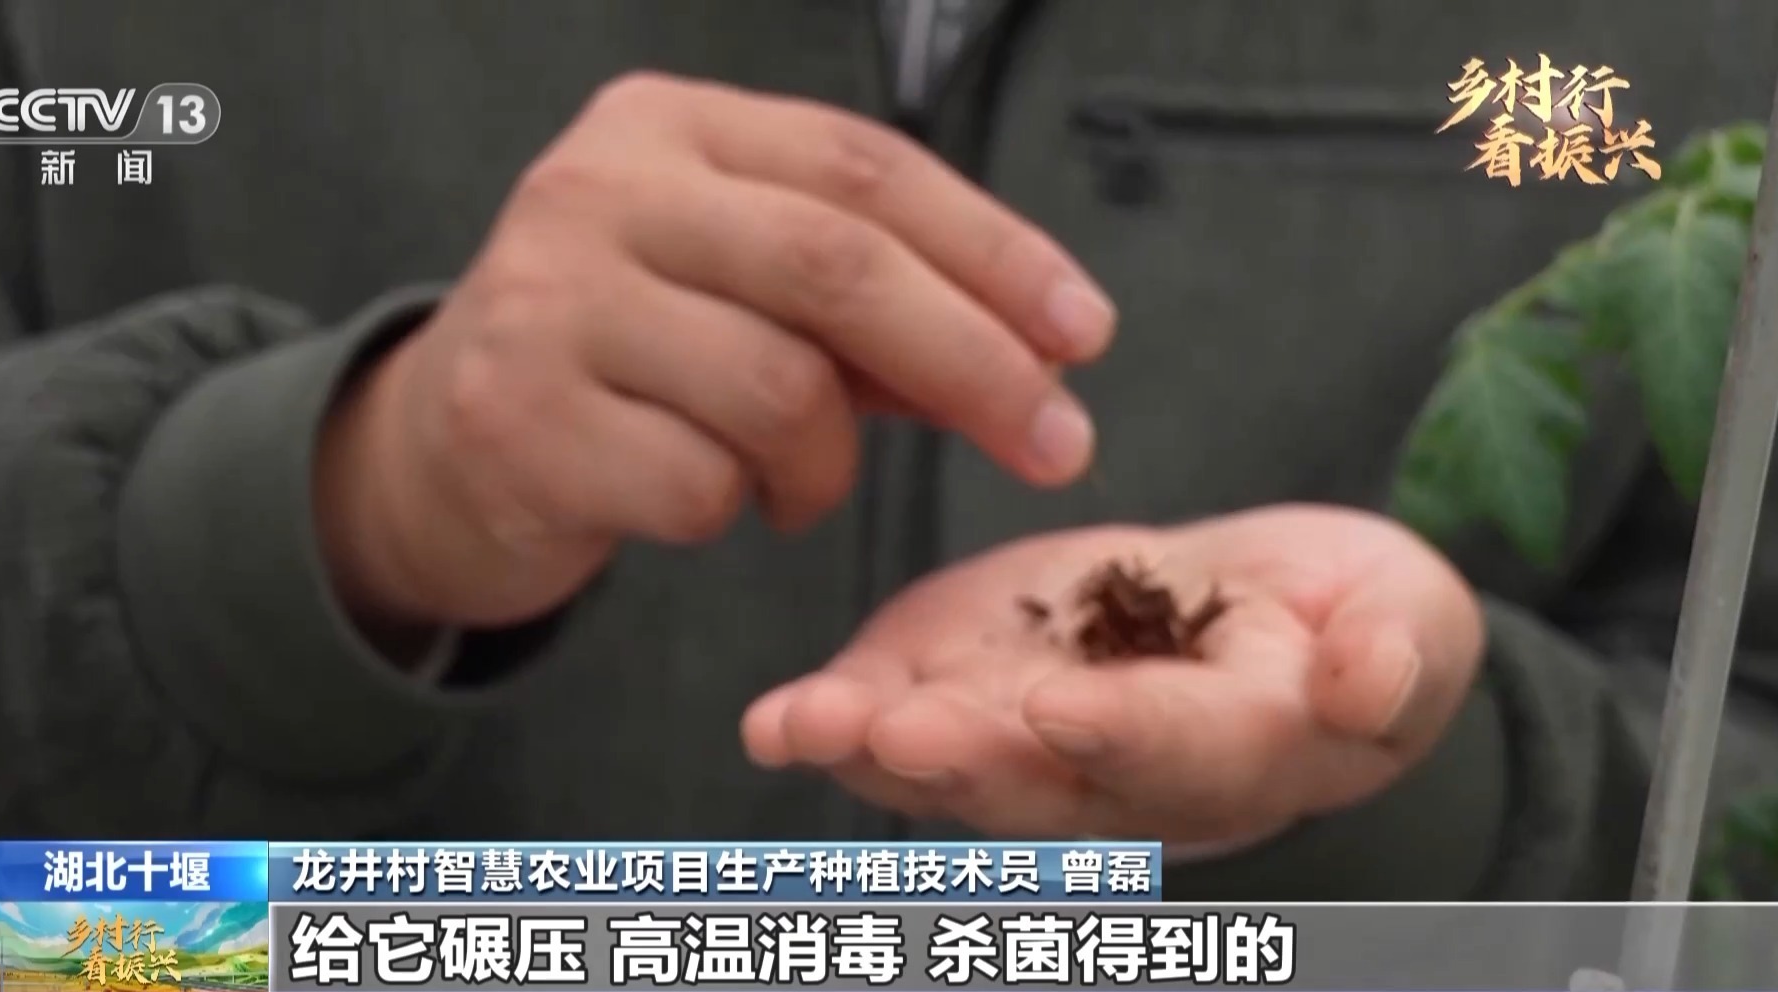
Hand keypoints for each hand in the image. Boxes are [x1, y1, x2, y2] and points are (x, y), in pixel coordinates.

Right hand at [316, 73, 1116, 631]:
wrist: (442, 446)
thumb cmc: (630, 358)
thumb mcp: (740, 292)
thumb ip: (867, 305)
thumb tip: (1041, 351)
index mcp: (667, 128)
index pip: (864, 169)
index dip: (993, 252)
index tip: (1084, 333)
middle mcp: (597, 190)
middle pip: (836, 266)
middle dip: (974, 362)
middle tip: (1057, 442)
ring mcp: (546, 302)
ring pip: (777, 390)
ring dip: (829, 466)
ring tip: (802, 484)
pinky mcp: (515, 419)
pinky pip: (699, 485)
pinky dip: (739, 510)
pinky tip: (713, 499)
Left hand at [741, 504, 1485, 845]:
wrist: (1259, 615)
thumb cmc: (1345, 618)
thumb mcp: (1404, 618)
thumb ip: (1394, 654)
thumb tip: (1371, 679)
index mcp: (1245, 752)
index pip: (1187, 756)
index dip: (1129, 738)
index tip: (1065, 710)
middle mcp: (1123, 777)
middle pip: (1044, 789)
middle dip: (968, 765)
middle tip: (900, 735)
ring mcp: (1033, 748)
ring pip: (951, 774)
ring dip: (874, 754)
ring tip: (805, 725)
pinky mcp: (969, 697)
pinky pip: (896, 727)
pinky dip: (833, 725)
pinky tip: (777, 720)